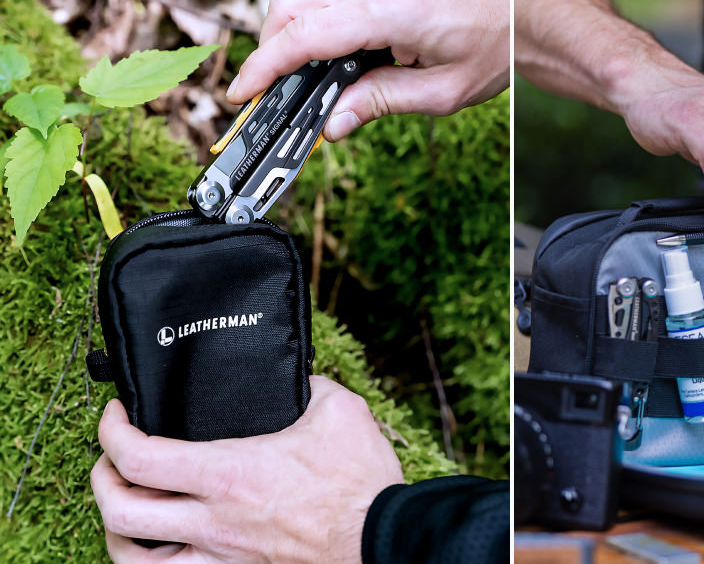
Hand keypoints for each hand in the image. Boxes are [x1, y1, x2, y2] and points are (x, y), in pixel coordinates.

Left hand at [90, 376, 402, 562]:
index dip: (112, 430)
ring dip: (118, 533)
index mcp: (229, 472)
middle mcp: (214, 521)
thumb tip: (293, 376)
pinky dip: (158, 562)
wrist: (384, 538)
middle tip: (112, 458)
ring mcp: (223, 557)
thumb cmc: (361, 481)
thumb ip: (306, 385)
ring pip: (135, 562)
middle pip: (119, 512)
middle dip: (101, 480)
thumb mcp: (339, 409)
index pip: (138, 456)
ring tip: (128, 509)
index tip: (118, 414)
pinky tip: (168, 547)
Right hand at [227, 0, 509, 140]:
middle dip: (270, 48)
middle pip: (291, 5)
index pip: (302, 37)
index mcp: (386, 9)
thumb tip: (334, 123)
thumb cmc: (501, 42)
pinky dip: (324, 19)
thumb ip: (380, 103)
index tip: (242, 92)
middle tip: (274, 91)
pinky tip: (344, 53)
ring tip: (312, 78)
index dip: (265, 68)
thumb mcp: (442, 90)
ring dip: (297, 32)